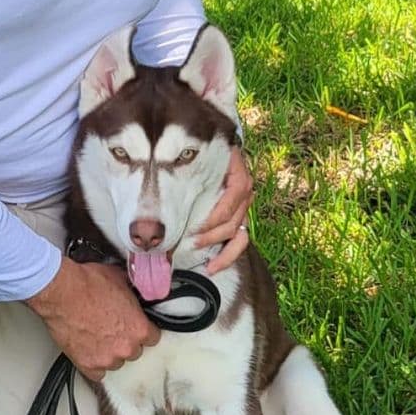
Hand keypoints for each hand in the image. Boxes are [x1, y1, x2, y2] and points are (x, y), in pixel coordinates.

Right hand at [25, 258, 159, 381]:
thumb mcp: (119, 280)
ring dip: (110, 352)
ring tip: (97, 335)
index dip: (143, 330)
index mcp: (139, 328)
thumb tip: (133, 294)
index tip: (136, 326)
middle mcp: (126, 347)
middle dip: (125, 340)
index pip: (153, 337)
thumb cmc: (88, 284)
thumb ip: (132, 294)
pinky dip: (94, 363)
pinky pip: (97, 373)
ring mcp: (107, 359)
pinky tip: (89, 350)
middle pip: (134, 351)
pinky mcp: (87, 365)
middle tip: (112, 326)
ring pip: (116, 362)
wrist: (62, 292)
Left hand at [194, 147, 253, 274]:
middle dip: (207, 236)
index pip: (227, 206)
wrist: (221, 148)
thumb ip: (192, 169)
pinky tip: (211, 266)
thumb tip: (168, 180)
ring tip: (196, 255)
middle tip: (184, 243)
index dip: (210, 220)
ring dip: (217, 248)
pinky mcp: (241, 219)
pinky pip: (240, 242)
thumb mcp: (205, 156)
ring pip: (237, 235)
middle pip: (231, 223)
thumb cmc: (208, 153)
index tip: (190, 229)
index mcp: (239, 179)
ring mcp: (245, 208)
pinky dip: (227, 256)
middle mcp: (246, 194)